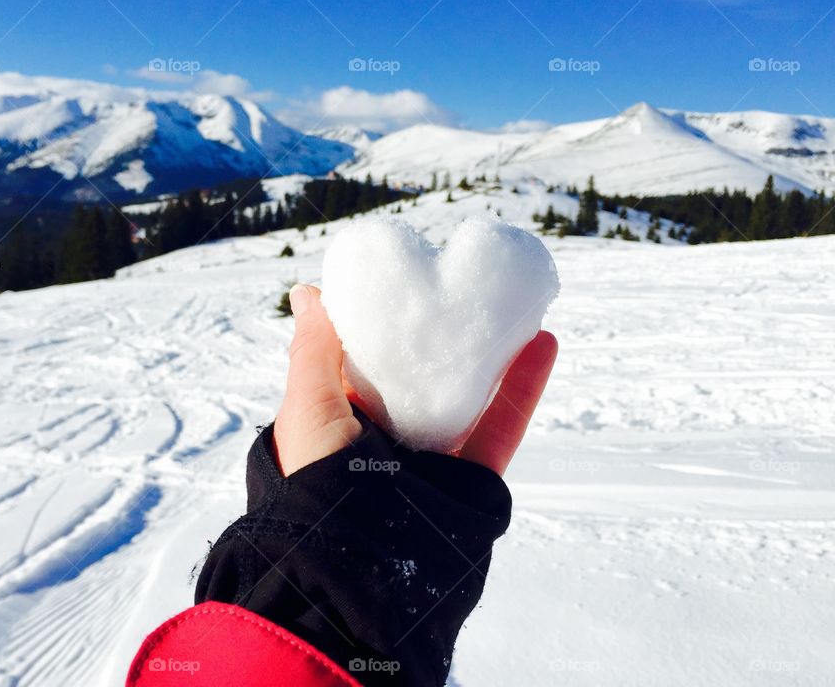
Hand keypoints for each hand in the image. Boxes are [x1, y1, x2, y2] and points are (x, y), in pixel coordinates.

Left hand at [273, 283, 557, 476]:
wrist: (360, 566)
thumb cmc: (319, 482)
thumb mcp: (307, 408)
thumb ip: (313, 351)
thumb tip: (307, 291)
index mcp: (346, 420)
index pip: (366, 361)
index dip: (384, 324)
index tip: (405, 284)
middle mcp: (391, 437)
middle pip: (425, 377)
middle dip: (446, 335)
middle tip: (466, 289)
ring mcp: (435, 457)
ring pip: (470, 396)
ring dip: (495, 353)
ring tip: (514, 307)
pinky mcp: (473, 477)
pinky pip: (503, 426)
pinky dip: (524, 387)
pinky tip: (543, 342)